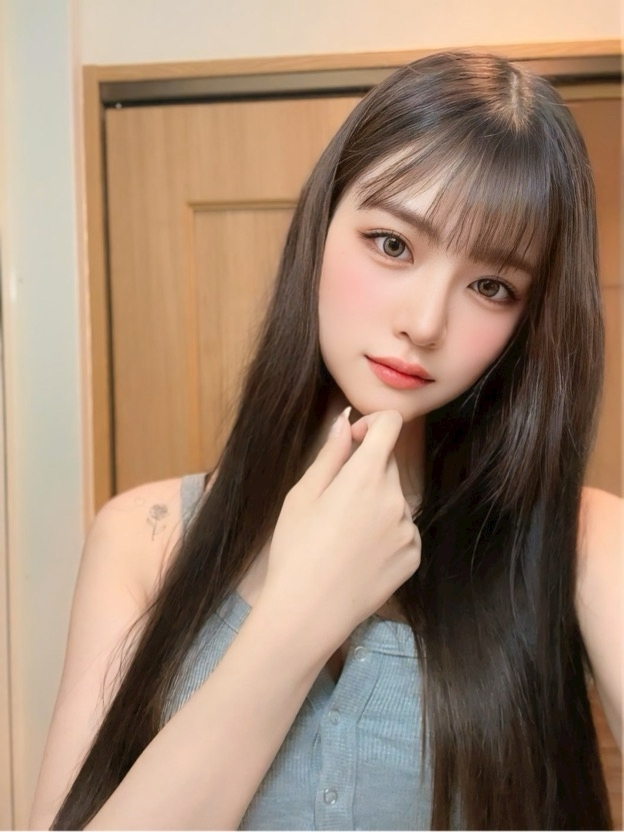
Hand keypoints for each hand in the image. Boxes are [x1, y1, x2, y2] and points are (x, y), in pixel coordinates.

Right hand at [262, 408, 420, 647]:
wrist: (308, 612)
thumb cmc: (295, 549)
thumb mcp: (303, 495)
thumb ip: (330, 454)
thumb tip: (345, 421)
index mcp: (366, 476)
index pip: (391, 424)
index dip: (372, 424)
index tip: (352, 442)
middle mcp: (396, 498)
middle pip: (388, 463)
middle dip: (366, 469)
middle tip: (334, 500)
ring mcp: (408, 529)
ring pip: (395, 497)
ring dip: (376, 502)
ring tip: (344, 534)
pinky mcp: (414, 556)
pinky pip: (403, 529)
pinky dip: (386, 532)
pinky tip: (359, 554)